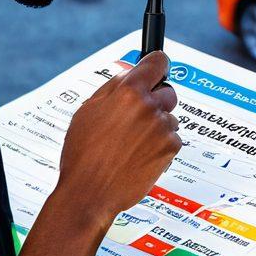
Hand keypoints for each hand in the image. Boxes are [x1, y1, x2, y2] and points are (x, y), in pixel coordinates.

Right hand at [55, 51, 181, 229]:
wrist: (90, 192)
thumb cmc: (83, 154)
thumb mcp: (88, 110)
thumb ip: (112, 88)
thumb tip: (129, 75)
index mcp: (128, 92)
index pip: (157, 62)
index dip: (156, 65)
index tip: (156, 68)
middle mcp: (149, 107)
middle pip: (168, 91)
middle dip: (156, 99)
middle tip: (137, 114)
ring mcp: (162, 129)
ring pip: (169, 117)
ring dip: (157, 125)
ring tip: (132, 142)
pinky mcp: (170, 150)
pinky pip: (172, 139)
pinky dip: (160, 145)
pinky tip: (139, 154)